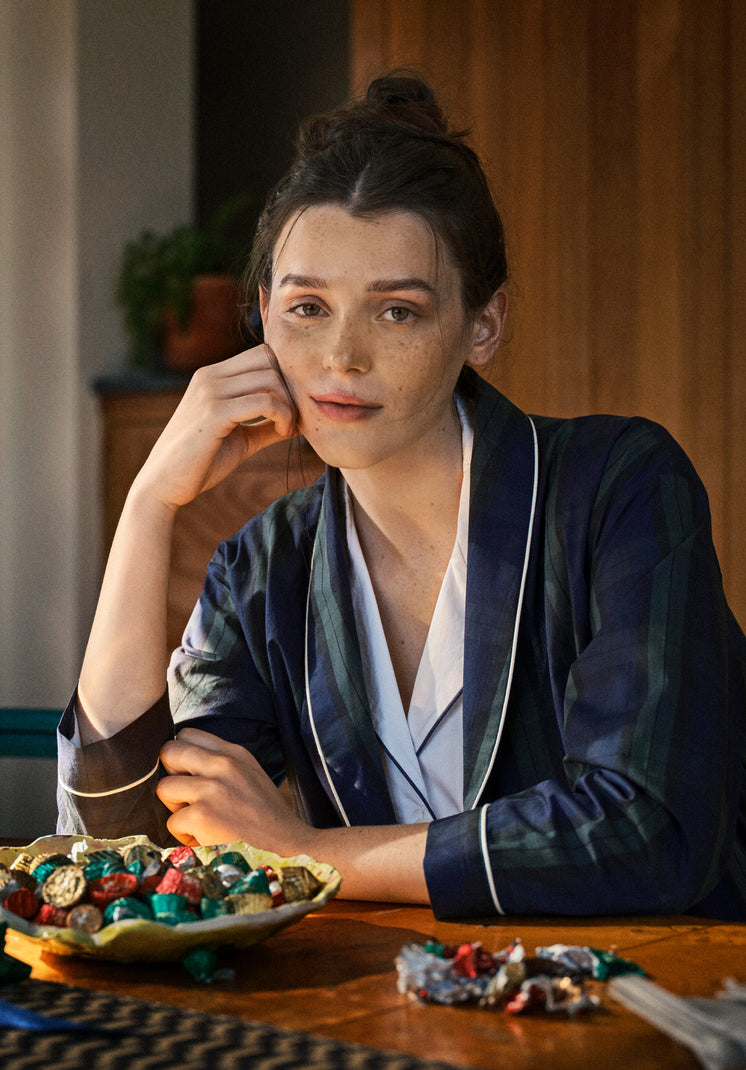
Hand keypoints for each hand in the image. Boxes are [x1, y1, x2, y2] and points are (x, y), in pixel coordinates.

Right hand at [135, 344, 297, 511]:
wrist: (165, 484)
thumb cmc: (200, 463)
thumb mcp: (240, 438)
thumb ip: (265, 425)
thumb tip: (298, 421)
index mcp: (212, 376)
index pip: (262, 353)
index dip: (284, 377)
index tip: (290, 408)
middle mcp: (209, 376)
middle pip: (270, 360)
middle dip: (290, 389)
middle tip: (293, 419)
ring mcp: (210, 392)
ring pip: (270, 378)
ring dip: (289, 405)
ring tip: (286, 429)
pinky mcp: (214, 413)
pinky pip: (263, 401)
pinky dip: (282, 416)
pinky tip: (281, 433)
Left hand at [156, 727, 310, 852]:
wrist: (285, 839)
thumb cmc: (262, 810)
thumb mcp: (247, 771)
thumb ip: (219, 761)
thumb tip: (181, 762)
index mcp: (232, 752)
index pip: (186, 734)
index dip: (181, 755)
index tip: (188, 772)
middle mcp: (221, 764)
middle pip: (168, 752)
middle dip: (170, 775)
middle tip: (185, 794)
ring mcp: (210, 789)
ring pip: (164, 788)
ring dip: (175, 807)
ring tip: (196, 817)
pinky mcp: (202, 815)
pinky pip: (172, 822)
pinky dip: (185, 834)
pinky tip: (204, 836)